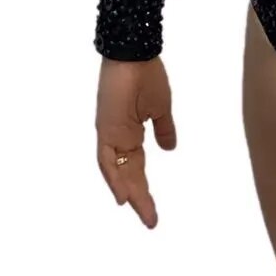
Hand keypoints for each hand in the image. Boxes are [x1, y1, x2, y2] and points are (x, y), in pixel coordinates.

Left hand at [95, 56, 176, 227]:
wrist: (135, 54)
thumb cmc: (147, 75)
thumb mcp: (161, 107)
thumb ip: (164, 129)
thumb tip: (170, 149)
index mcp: (129, 133)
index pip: (136, 168)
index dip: (143, 190)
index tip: (152, 212)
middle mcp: (116, 138)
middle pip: (127, 175)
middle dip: (140, 199)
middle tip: (152, 221)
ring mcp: (109, 134)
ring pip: (116, 172)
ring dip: (129, 194)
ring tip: (143, 214)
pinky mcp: (105, 128)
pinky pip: (106, 159)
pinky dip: (114, 178)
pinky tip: (122, 196)